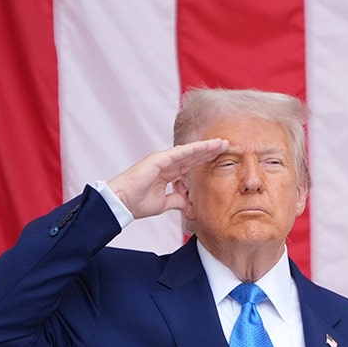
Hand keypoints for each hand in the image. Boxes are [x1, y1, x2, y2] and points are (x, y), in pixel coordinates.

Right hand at [106, 139, 228, 219]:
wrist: (121, 204)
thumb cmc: (137, 203)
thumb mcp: (164, 203)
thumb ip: (177, 200)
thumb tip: (188, 202)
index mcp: (168, 174)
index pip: (191, 165)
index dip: (205, 160)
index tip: (220, 157)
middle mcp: (166, 164)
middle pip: (193, 156)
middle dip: (209, 151)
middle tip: (226, 145)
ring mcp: (162, 160)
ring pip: (188, 152)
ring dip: (205, 147)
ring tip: (221, 143)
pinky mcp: (157, 160)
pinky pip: (178, 153)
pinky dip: (192, 150)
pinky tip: (205, 147)